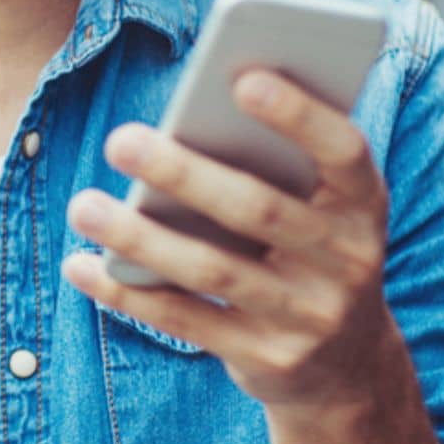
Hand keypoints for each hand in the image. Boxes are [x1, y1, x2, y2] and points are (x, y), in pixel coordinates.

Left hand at [61, 70, 400, 412]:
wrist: (348, 365)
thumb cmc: (308, 249)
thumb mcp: (317, 208)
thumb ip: (272, 165)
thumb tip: (182, 120)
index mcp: (363, 205)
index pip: (344, 151)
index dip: (300, 115)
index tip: (242, 77)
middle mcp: (348, 260)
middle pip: (258, 210)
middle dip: (184, 173)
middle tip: (119, 140)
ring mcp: (311, 316)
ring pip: (213, 270)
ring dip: (139, 237)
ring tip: (81, 205)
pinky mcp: (268, 358)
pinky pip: (186, 321)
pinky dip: (127, 294)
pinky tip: (81, 265)